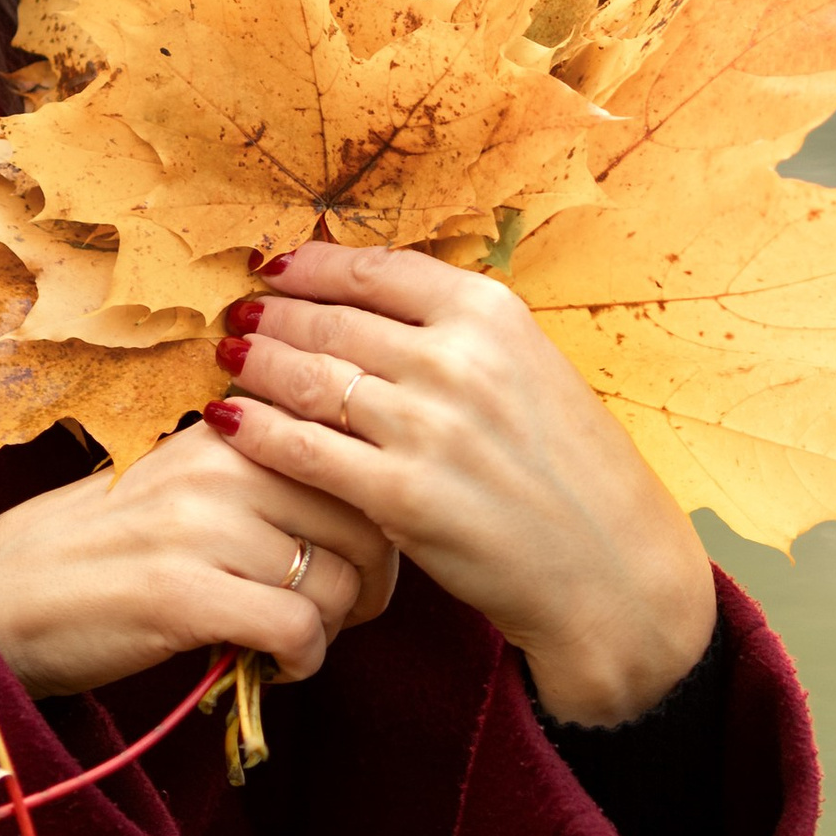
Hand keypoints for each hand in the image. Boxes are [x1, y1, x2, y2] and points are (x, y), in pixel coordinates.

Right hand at [0, 419, 397, 701]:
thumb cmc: (98, 549)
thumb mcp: (182, 485)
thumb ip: (261, 480)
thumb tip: (364, 512)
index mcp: (226, 431)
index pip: (353, 455)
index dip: (376, 517)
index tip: (358, 556)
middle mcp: (221, 465)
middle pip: (365, 521)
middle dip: (371, 582)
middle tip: (336, 614)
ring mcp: (202, 527)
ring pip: (340, 583)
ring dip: (331, 629)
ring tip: (289, 640)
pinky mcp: (184, 595)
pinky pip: (298, 631)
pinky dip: (301, 661)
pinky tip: (271, 666)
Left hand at [205, 246, 716, 726]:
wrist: (610, 569)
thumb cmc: (571, 472)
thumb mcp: (531, 370)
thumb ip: (459, 334)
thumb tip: (372, 302)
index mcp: (493, 314)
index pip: (375, 269)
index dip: (311, 265)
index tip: (275, 267)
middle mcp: (458, 359)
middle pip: (331, 319)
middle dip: (273, 315)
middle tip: (236, 316)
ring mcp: (427, 428)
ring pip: (307, 377)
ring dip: (255, 364)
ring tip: (227, 358)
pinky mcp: (400, 496)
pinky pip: (303, 450)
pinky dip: (255, 431)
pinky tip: (224, 420)